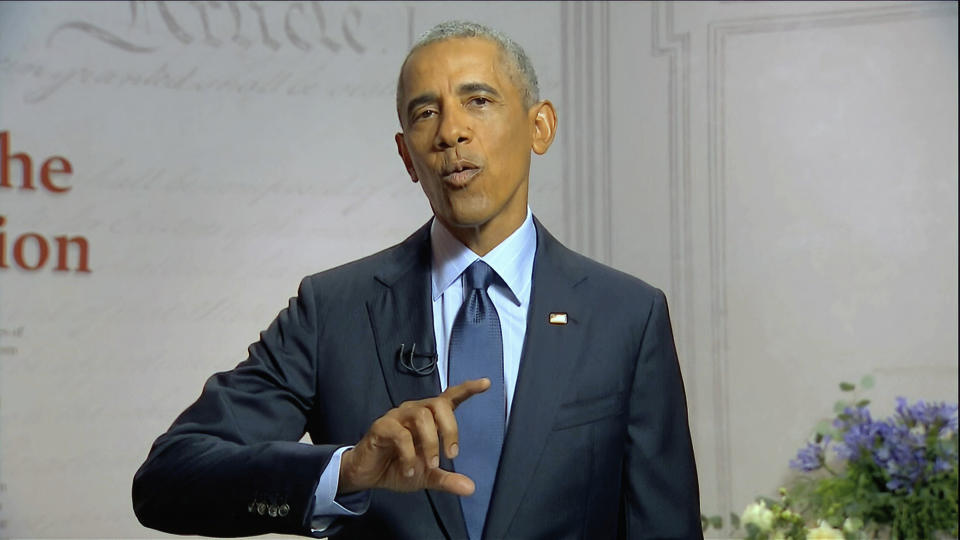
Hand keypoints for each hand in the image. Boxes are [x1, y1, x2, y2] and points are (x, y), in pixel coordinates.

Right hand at [338, 378, 489, 495]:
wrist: (368, 475)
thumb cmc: (399, 466)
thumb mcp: (427, 476)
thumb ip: (447, 479)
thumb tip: (470, 488)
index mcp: (429, 417)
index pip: (450, 397)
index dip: (468, 389)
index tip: (486, 383)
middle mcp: (414, 411)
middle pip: (439, 404)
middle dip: (450, 429)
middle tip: (452, 455)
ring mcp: (397, 416)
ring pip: (421, 417)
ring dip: (430, 443)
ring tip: (430, 465)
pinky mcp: (382, 427)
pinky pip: (400, 435)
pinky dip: (409, 456)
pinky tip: (409, 470)